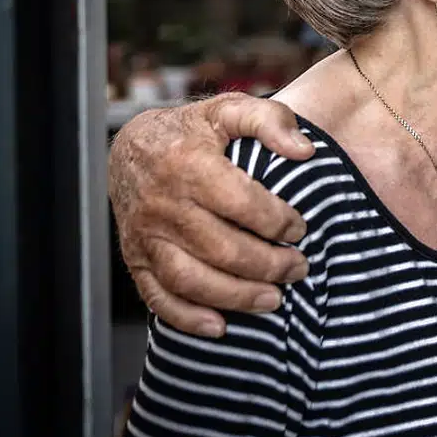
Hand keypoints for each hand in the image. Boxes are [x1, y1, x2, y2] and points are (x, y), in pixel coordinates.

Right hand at [108, 92, 315, 336]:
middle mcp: (163, 204)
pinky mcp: (135, 258)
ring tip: (274, 300)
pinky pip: (157, 296)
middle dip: (267, 265)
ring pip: (190, 279)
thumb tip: (305, 151)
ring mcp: (145, 236)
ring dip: (235, 296)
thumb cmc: (192, 130)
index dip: (277, 221)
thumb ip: (270, 120)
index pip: (241, 203)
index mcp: (188, 164)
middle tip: (299, 269)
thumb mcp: (229, 109)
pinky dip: (186, 318)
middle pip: (220, 248)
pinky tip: (220, 326)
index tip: (301, 229)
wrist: (132, 147)